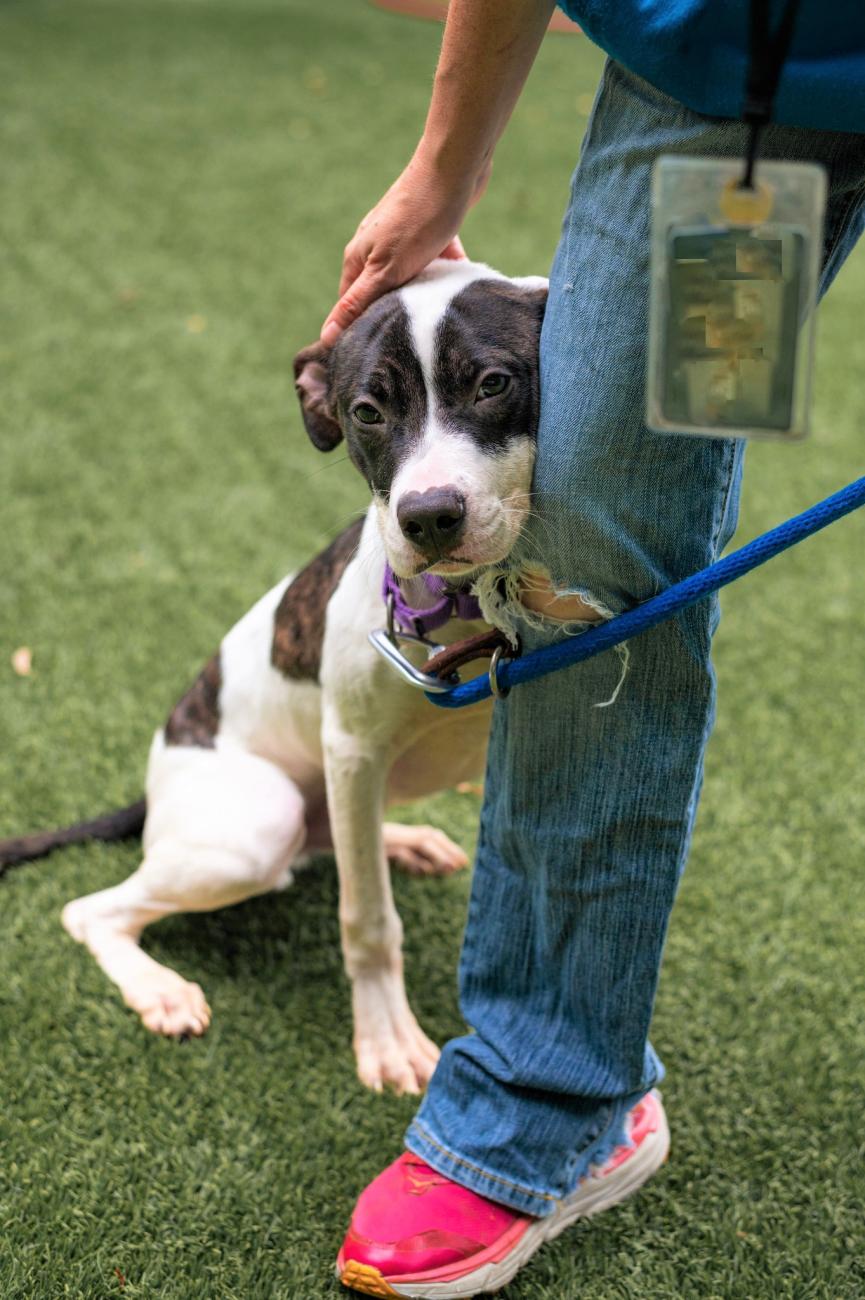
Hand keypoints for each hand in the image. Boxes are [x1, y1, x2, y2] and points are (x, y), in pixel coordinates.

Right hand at [320, 149, 490, 343]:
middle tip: (409, 339)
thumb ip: (357, 303)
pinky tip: (459, 286)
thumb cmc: (418, 220)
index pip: (350, 304)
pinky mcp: (428, 229)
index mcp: (358, 258)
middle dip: (393, 314)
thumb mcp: (385, 271)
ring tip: (436, 316)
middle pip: (379, 292)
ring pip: (408, 278)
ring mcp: (402, 236)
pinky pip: (434, 260)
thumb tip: (326, 336)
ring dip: (421, 294)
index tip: (373, 352)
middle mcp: (376, 246)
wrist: (454, 169)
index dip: (358, 329)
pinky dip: (444, 273)